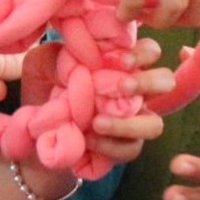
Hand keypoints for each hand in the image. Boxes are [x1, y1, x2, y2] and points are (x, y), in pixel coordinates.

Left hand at [23, 39, 172, 163]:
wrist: (33, 133)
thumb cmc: (42, 90)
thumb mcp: (40, 65)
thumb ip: (58, 54)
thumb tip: (80, 56)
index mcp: (118, 64)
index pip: (149, 51)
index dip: (143, 53)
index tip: (119, 60)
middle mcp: (132, 91)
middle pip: (166, 81)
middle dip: (149, 82)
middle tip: (122, 87)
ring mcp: (132, 121)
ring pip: (154, 124)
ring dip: (129, 124)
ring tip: (96, 122)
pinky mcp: (123, 148)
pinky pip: (131, 149)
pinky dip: (110, 146)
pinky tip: (87, 140)